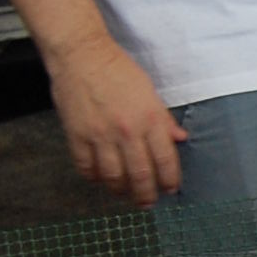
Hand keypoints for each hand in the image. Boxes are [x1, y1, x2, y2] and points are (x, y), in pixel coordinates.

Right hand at [46, 33, 185, 205]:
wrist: (81, 54)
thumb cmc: (117, 69)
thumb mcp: (149, 91)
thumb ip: (163, 119)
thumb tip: (180, 139)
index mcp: (149, 118)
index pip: (165, 160)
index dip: (169, 180)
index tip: (169, 189)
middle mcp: (127, 131)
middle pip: (140, 175)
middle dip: (146, 195)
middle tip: (148, 202)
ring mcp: (100, 135)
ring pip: (113, 177)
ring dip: (121, 191)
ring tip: (125, 193)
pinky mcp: (76, 135)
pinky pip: (86, 167)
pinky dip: (94, 178)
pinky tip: (100, 178)